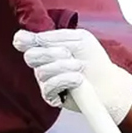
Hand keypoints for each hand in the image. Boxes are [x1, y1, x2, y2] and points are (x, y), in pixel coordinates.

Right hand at [13, 28, 131, 124]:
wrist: (109, 83)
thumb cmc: (94, 60)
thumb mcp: (80, 39)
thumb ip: (57, 37)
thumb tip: (34, 38)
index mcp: (46, 47)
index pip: (22, 41)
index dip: (22, 40)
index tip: (28, 40)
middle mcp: (42, 63)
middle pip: (30, 56)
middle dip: (50, 53)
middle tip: (68, 53)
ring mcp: (45, 80)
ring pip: (41, 71)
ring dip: (62, 67)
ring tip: (80, 67)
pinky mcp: (50, 96)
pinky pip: (48, 86)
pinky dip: (64, 80)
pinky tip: (78, 79)